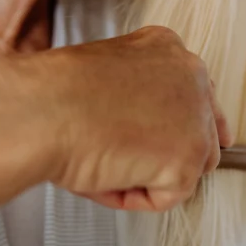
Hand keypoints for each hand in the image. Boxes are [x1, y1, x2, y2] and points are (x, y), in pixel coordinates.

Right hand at [31, 26, 230, 211]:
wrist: (43, 112)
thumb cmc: (54, 94)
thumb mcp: (100, 73)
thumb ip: (132, 91)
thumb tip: (135, 124)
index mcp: (166, 48)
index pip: (193, 90)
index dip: (179, 121)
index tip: (170, 137)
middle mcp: (191, 76)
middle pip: (202, 129)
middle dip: (170, 153)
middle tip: (130, 164)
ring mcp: (196, 117)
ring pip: (188, 166)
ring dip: (150, 175)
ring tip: (105, 164)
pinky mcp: (189, 158)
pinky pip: (167, 195)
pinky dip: (134, 197)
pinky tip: (104, 176)